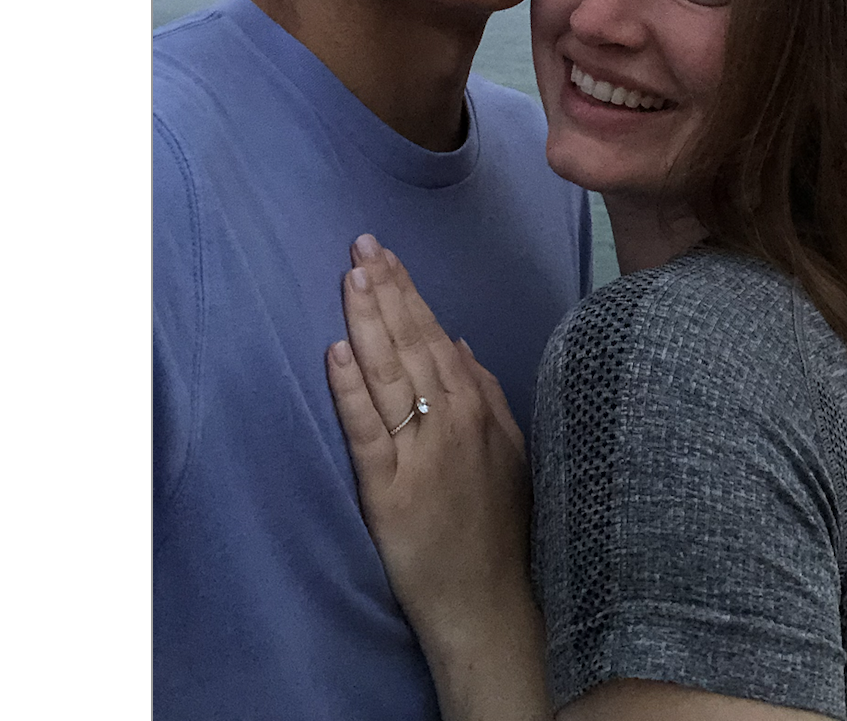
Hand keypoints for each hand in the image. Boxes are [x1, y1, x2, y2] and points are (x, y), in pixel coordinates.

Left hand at [325, 235, 535, 662]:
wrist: (494, 602)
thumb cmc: (502, 526)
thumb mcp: (509, 449)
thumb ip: (486, 393)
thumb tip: (461, 342)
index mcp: (478, 407)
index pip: (437, 335)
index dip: (409, 293)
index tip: (387, 255)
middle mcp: (452, 420)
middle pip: (413, 343)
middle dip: (386, 290)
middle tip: (361, 245)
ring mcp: (422, 453)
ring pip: (390, 374)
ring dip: (369, 321)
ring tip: (351, 277)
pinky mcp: (391, 491)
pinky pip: (369, 430)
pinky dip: (352, 390)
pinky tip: (337, 352)